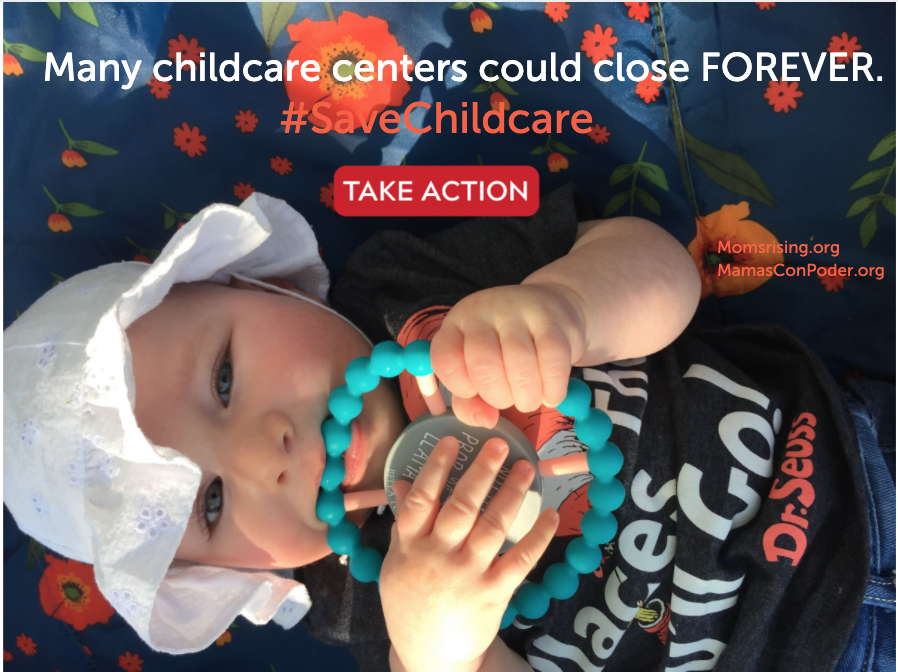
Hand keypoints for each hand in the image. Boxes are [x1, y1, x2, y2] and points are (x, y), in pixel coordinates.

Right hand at [380, 435, 558, 671]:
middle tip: (500, 445)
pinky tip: (550, 514)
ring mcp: (467, 575)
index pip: (421, 500)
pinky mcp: (494, 593)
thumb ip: (403, 524)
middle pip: (461, 507)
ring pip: (492, 527)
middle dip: (482, 472)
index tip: (453, 441)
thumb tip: (404, 481)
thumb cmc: (410, 604)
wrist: (430, 657)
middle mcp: (438, 557)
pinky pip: (520, 560)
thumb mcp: (395, 563)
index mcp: (410, 546)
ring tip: (527, 468)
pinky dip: (538, 536)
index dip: (436, 468)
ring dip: (511, 494)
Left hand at [431, 283, 585, 427]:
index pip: (445, 360)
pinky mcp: (551, 319)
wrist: (554, 308)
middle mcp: (483, 311)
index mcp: (457, 324)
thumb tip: (485, 421)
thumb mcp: (478, 371)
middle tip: (510, 400)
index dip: (461, 388)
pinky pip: (551, 360)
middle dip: (499, 397)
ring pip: (519, 363)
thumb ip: (470, 402)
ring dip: (527, 396)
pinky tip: (550, 395)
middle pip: (484, 364)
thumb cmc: (509, 348)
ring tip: (531, 399)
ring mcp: (517, 310)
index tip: (478, 394)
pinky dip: (552, 389)